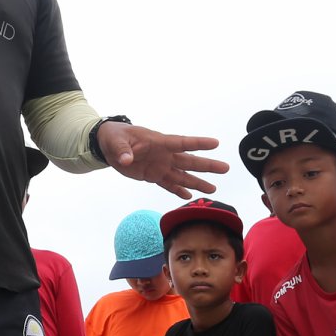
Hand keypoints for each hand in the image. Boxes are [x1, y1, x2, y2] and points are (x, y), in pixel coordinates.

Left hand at [96, 122, 226, 198]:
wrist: (109, 145)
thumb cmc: (115, 137)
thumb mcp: (116, 142)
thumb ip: (122, 150)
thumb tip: (126, 159)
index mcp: (158, 142)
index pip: (182, 142)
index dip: (198, 143)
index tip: (216, 143)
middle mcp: (164, 155)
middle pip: (189, 161)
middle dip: (207, 165)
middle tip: (226, 168)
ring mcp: (160, 166)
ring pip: (182, 175)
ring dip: (197, 182)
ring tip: (213, 189)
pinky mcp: (153, 176)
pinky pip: (168, 185)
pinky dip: (178, 191)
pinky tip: (190, 197)